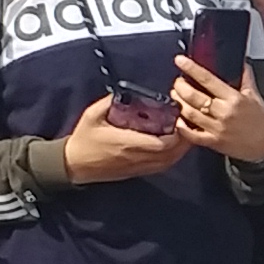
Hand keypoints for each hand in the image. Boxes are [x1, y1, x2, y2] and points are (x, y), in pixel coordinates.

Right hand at [61, 94, 188, 184]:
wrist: (73, 165)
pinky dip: (171, 158)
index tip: (180, 119)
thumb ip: (109, 102)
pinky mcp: (136, 172)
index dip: (176, 134)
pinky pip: (160, 167)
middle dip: (183, 141)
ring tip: (186, 135)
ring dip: (180, 151)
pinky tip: (175, 148)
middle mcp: (136, 157)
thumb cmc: (83, 139)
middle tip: (189, 125)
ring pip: (167, 163)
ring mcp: (137, 167)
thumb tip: (124, 91)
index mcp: (127, 143)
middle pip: (169, 154)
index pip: (160, 143)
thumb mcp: (92, 115)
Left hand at [174, 53, 263, 163]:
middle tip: (177, 81)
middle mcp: (224, 112)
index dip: (191, 69)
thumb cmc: (261, 122)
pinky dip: (182, 127)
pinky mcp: (213, 142)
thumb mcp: (255, 96)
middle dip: (181, 86)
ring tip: (176, 95)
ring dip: (179, 103)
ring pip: (190, 114)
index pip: (208, 79)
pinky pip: (192, 135)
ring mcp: (217, 128)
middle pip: (194, 96)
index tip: (180, 60)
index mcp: (234, 98)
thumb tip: (241, 62)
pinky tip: (178, 119)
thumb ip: (246, 78)